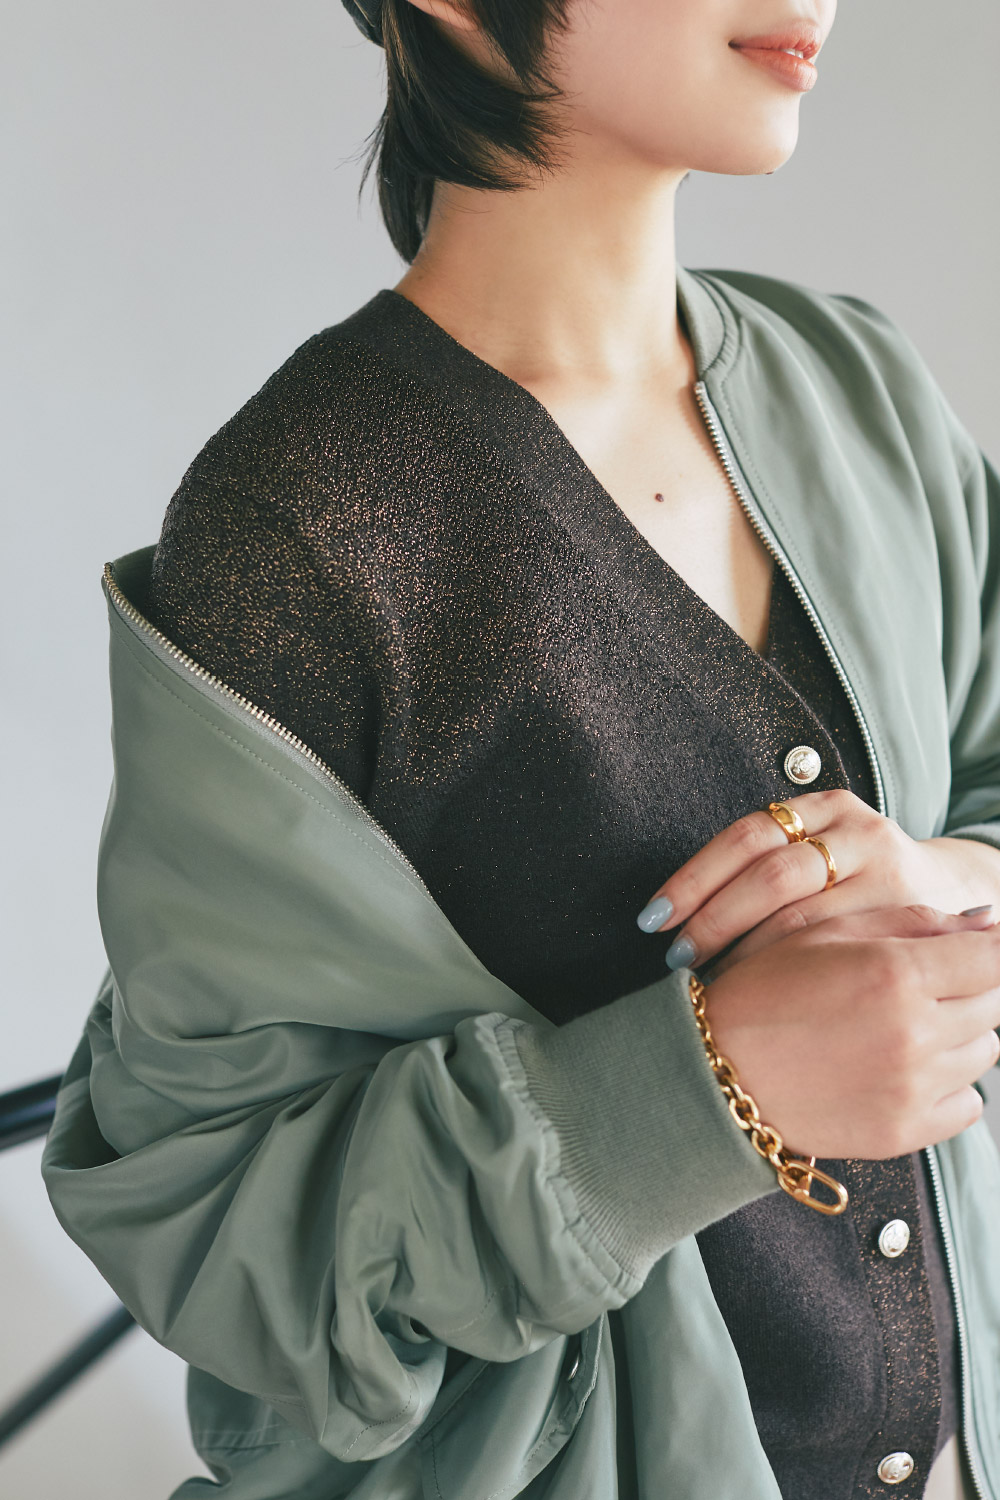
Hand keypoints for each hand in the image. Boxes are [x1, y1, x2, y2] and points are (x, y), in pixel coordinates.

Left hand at [636, 788, 996, 979]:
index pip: (744, 836)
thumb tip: (667, 912)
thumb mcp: (819, 855)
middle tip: (676, 956)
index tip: (653, 918)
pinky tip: (761, 992)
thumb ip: (763, 867)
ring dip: (744, 952)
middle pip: (770, 872)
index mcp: (822, 807)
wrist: (954, 897)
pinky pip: (836, 949)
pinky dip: (790, 972)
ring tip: (707, 980)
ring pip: (802, 916)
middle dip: (713, 919)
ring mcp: (887, 874)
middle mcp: (857, 832)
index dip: (693, 878)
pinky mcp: (909, 917)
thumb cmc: (857, 886)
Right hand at [699, 902, 999, 1159]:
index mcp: (897, 973)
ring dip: (959, 1034)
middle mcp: (915, 1033)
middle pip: (994, 1003)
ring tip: (901, 1026)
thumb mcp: (828, 933)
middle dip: (969, 988)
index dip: (990, 948)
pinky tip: (902, 1069)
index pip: (994, 956)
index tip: (977, 949)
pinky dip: (949, 1086)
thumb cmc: (764, 990)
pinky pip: (968, 1104)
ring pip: (985, 1052)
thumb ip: (914, 922)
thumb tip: (988, 920)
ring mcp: (913, 1088)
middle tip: (919, 986)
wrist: (714, 1069)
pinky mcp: (905, 1131)